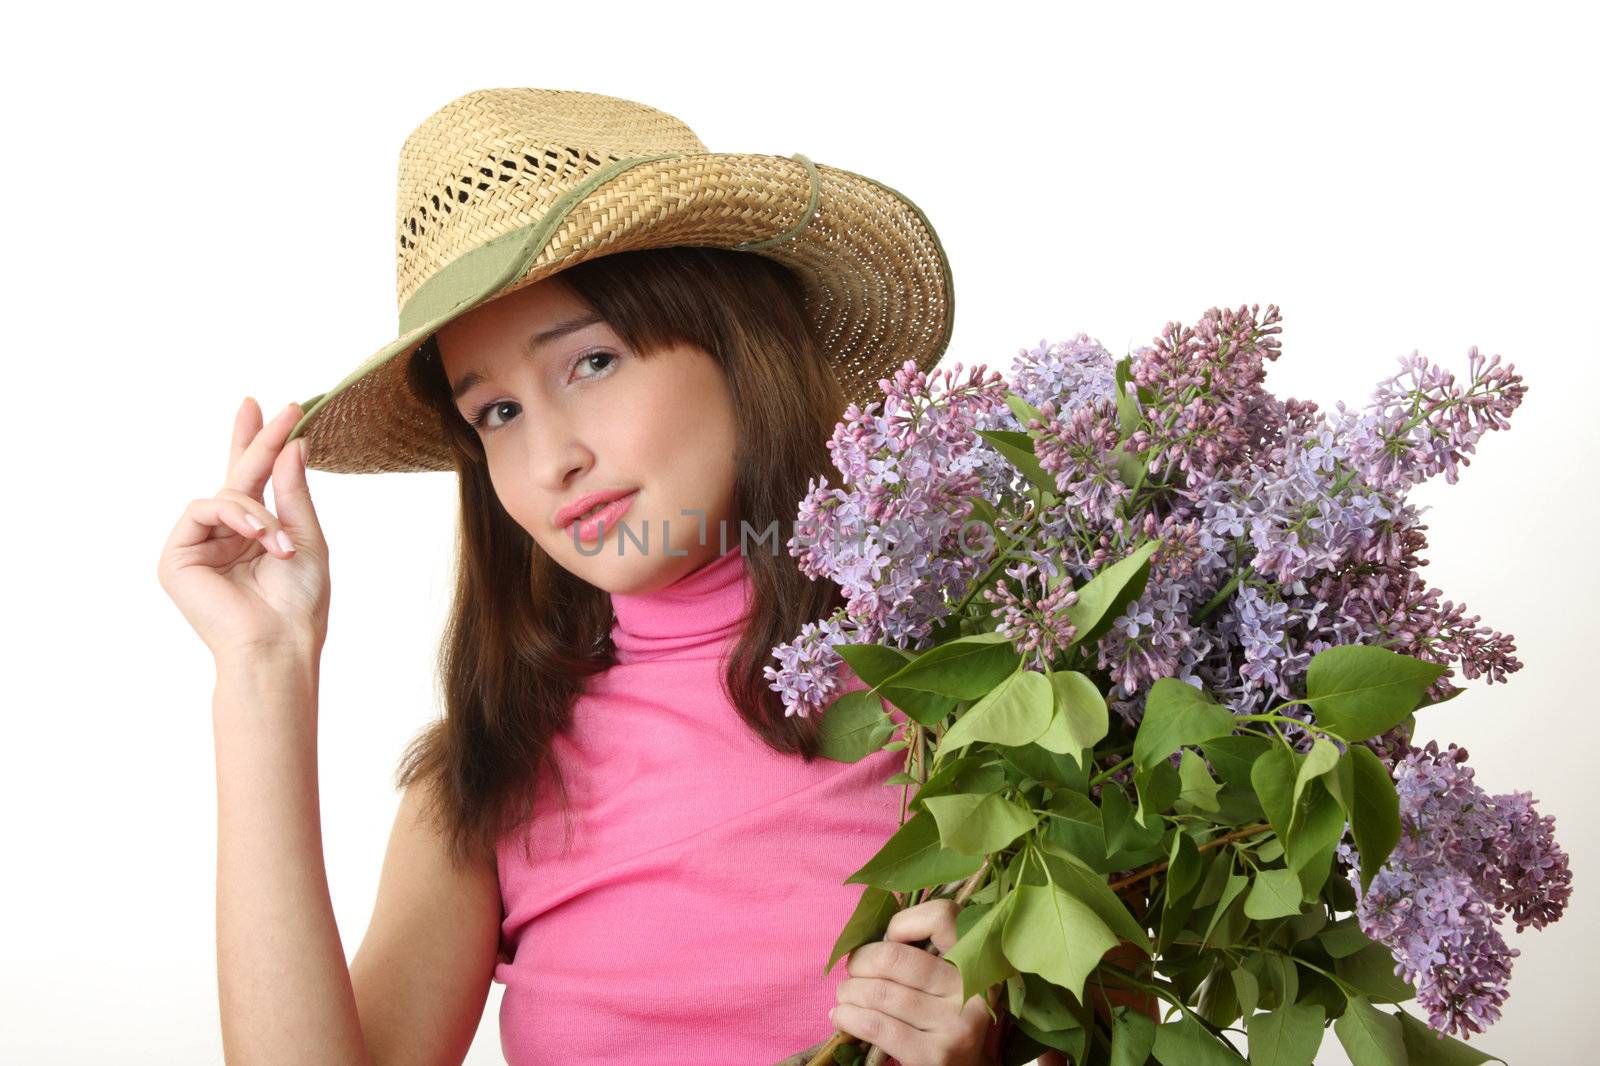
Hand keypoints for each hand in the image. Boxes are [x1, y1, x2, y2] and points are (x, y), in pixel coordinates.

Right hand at [156, 397, 329, 662]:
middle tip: (269, 407)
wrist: (279, 642)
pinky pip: (204, 509)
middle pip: (234, 476)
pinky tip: (261, 539)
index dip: (259, 443)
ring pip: (225, 494)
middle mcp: (224, 536)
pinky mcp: (175, 556)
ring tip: (282, 544)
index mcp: (254, 533)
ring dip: (260, 513)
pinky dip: (238, 518)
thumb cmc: (298, 601)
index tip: (276, 410)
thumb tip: (292, 444)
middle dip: (254, 441)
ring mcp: (197, 545)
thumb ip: (293, 491)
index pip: (253, 480)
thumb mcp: (306, 537)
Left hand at [831, 898, 998, 1065]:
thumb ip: (922, 953)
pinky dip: (849, 1017)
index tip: (889, 940)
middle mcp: (969, 990)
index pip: (941, 917)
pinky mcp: (935, 1055)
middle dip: (859, 963)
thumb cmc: (943, 1019)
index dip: (903, 923)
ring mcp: (954, 1024)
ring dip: (848, 992)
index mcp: (975, 962)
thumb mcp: (945, 982)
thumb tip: (870, 934)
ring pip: (879, 992)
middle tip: (852, 973)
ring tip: (844, 996)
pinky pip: (876, 1025)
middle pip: (894, 957)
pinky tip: (841, 1016)